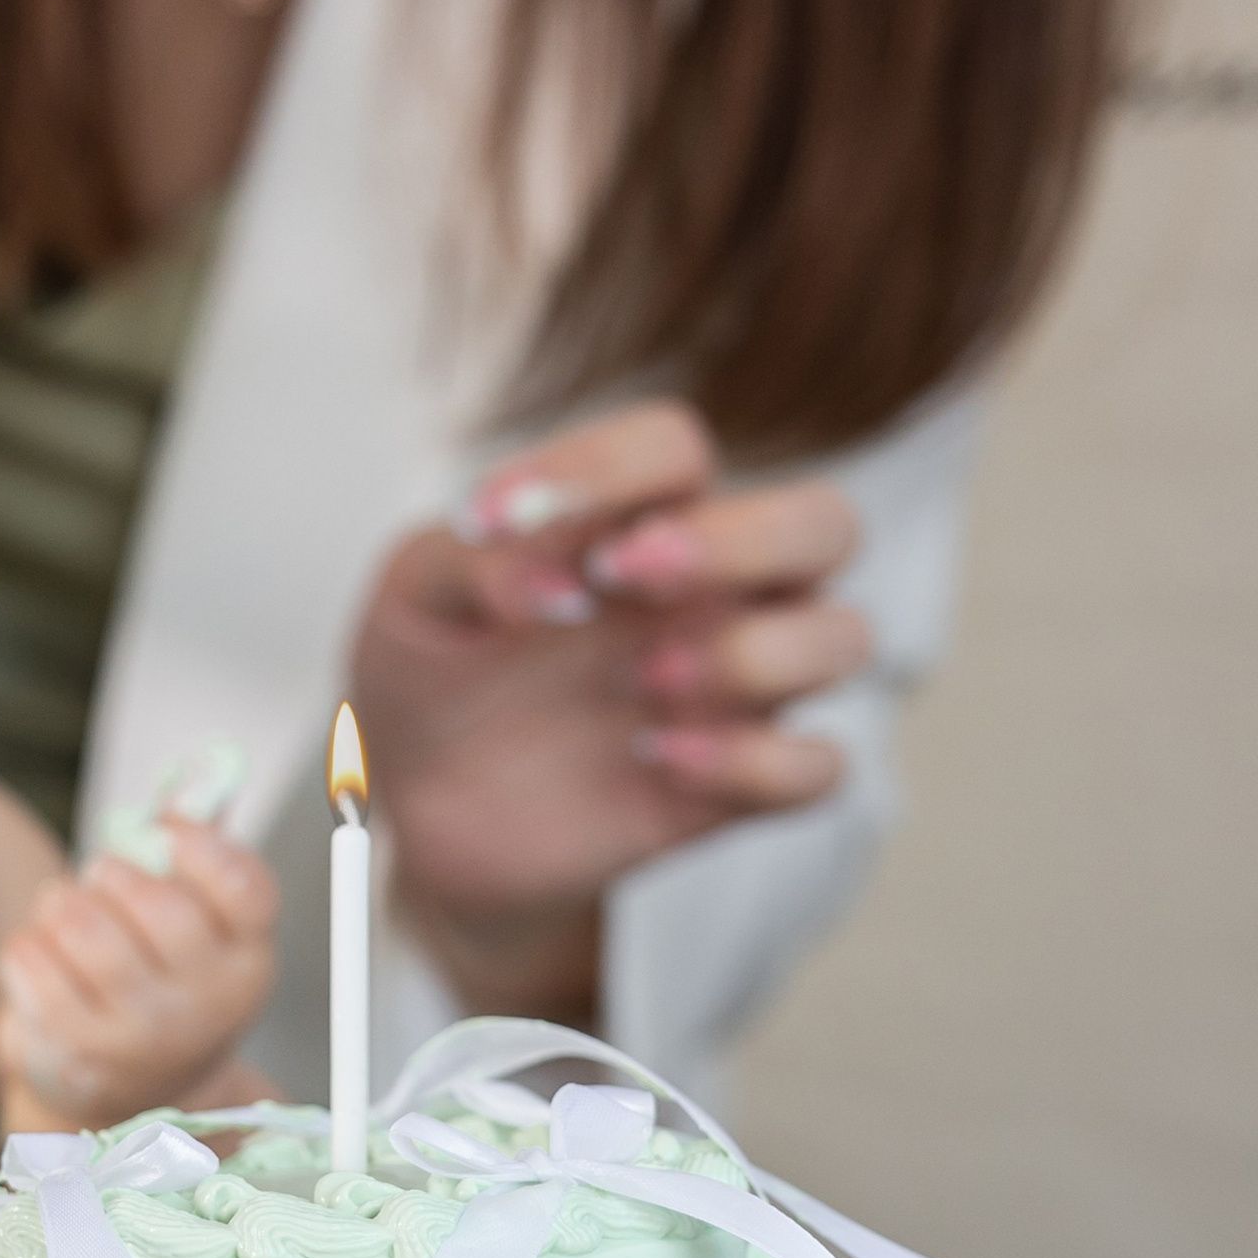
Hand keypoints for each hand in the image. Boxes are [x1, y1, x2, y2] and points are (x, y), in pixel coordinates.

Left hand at [0, 818, 278, 1131]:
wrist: (127, 1095)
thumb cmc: (160, 981)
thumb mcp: (197, 921)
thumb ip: (198, 845)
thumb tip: (201, 774)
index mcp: (247, 960)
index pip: (245, 892)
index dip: (204, 847)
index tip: (168, 831)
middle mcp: (204, 1006)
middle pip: (157, 905)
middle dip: (113, 872)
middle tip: (100, 874)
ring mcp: (140, 1037)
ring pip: (83, 926)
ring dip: (62, 903)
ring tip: (65, 913)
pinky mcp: (74, 1054)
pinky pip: (31, 960)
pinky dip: (26, 944)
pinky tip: (40, 957)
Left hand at [349, 403, 867, 1015]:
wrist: (421, 810)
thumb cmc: (433, 676)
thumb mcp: (413, 601)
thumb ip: (467, 560)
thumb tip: (550, 581)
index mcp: (634, 520)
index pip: (676, 446)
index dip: (603, 466)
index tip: (490, 522)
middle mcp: (709, 591)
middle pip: (823, 523)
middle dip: (742, 541)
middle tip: (623, 575)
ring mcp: (729, 689)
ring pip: (843, 638)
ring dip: (756, 653)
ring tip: (641, 681)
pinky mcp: (732, 789)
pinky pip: (818, 768)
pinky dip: (758, 763)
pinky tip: (658, 763)